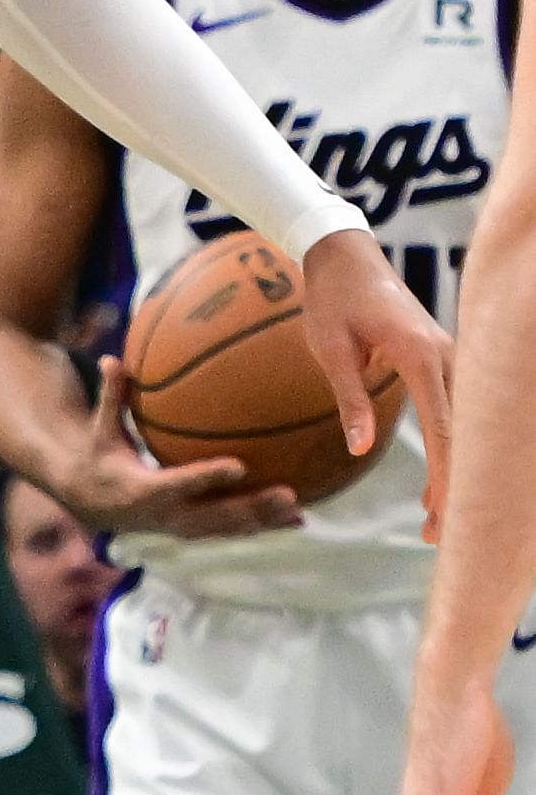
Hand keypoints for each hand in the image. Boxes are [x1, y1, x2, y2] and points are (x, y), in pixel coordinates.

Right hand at [52, 358, 299, 538]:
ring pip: (225, 528)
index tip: (240, 465)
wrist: (92, 503)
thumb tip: (112, 358)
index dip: (208, 476)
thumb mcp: (101, 429)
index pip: (179, 483)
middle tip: (287, 493)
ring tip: (298, 508)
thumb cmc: (101, 457)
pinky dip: (261, 528)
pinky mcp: (192, 531)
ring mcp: (179, 526)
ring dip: (262, 520)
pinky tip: (296, 521)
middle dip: (250, 506)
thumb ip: (111, 397)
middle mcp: (163, 514)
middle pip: (213, 515)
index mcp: (142, 488)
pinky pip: (229, 531)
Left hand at [298, 229, 452, 529]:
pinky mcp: (443, 362)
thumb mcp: (330, 350)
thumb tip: (361, 450)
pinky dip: (451, 451)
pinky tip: (436, 487)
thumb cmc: (332, 302)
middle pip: (463, 432)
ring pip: (464, 426)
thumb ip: (349, 399)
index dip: (447, 472)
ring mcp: (451, 358)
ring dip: (455, 473)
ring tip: (436, 522)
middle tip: (440, 535)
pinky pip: (455, 413)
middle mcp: (448, 356)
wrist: (346, 259)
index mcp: (420, 354)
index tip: (443, 511)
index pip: (443, 425)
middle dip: (456, 484)